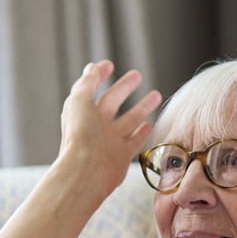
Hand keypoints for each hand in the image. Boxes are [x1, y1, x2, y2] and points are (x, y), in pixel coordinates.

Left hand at [56, 60, 161, 200]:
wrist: (86, 173)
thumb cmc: (80, 136)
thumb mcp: (80, 100)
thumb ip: (87, 83)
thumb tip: (92, 67)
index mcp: (82, 112)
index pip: (91, 88)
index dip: (99, 75)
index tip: (110, 64)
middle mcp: (95, 126)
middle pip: (112, 101)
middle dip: (124, 87)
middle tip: (137, 74)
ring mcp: (109, 141)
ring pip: (128, 120)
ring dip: (142, 107)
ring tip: (156, 94)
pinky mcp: (121, 157)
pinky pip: (134, 141)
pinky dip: (142, 132)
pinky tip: (151, 124)